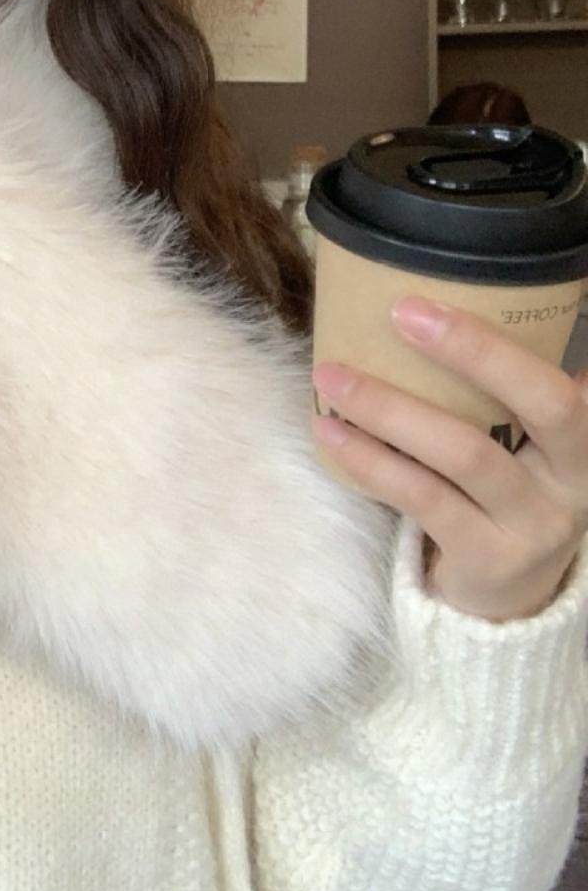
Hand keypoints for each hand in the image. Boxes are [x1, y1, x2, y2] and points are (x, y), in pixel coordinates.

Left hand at [312, 295, 587, 623]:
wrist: (508, 596)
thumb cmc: (499, 488)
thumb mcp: (518, 438)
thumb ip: (496, 387)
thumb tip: (417, 303)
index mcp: (584, 433)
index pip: (572, 381)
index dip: (531, 339)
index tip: (466, 294)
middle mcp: (578, 476)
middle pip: (546, 405)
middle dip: (477, 351)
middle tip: (403, 312)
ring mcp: (538, 522)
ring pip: (468, 454)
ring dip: (392, 408)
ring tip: (331, 376)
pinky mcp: (490, 557)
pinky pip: (424, 498)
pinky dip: (370, 461)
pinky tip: (329, 431)